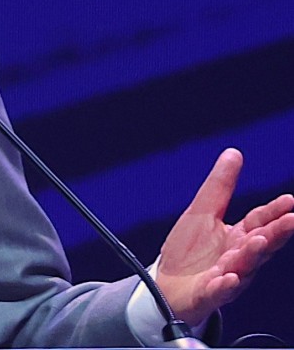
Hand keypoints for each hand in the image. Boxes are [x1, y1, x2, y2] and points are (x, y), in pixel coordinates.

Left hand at [156, 148, 293, 325]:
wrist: (166, 284)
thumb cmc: (189, 250)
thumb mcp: (202, 211)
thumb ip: (220, 186)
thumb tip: (234, 153)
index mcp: (238, 237)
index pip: (259, 221)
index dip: (274, 211)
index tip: (289, 200)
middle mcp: (237, 258)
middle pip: (260, 244)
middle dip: (275, 234)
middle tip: (290, 221)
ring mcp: (225, 277)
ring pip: (243, 266)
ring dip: (251, 255)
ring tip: (258, 242)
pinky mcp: (208, 293)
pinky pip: (218, 290)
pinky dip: (224, 285)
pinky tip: (227, 278)